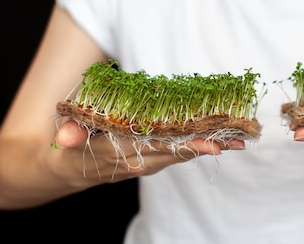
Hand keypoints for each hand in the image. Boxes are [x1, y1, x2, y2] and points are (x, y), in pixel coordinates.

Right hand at [53, 119, 245, 182]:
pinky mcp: (151, 161)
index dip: (187, 144)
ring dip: (211, 146)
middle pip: (180, 151)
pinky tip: (220, 141)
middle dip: (210, 145)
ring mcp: (147, 163)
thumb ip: (70, 134)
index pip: (160, 147)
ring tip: (238, 140)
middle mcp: (139, 161)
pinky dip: (200, 146)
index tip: (212, 143)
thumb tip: (65, 137)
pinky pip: (178, 154)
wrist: (67, 170)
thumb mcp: (66, 138)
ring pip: (183, 153)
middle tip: (238, 139)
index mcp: (122, 152)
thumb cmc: (69, 147)